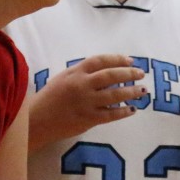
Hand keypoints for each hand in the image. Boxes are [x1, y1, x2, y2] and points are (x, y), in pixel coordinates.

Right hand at [29, 54, 144, 147]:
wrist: (37, 120)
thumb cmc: (49, 98)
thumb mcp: (63, 78)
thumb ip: (81, 73)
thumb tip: (104, 70)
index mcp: (76, 72)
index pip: (101, 61)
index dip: (118, 59)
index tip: (130, 61)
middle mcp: (82, 85)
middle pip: (111, 76)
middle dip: (129, 74)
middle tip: (141, 74)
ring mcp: (86, 102)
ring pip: (115, 95)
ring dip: (131, 92)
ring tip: (142, 91)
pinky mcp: (88, 119)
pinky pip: (111, 114)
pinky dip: (123, 112)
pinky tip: (132, 110)